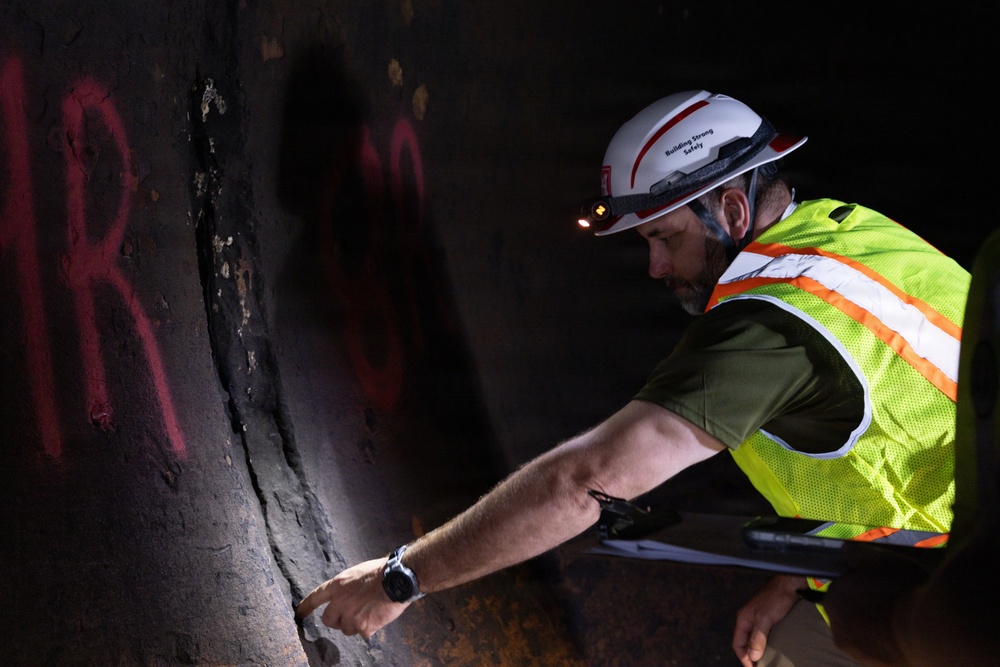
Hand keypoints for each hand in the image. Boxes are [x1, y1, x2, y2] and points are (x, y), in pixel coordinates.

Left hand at [296, 558, 410, 638]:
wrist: (398, 579)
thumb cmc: (381, 572)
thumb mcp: (357, 573)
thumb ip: (346, 586)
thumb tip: (345, 597)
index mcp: (338, 585)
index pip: (316, 597)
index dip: (306, 606)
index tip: (299, 613)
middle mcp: (340, 601)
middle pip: (328, 620)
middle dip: (337, 620)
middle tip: (349, 616)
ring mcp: (351, 615)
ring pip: (346, 629)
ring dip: (356, 624)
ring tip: (370, 612)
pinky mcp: (363, 626)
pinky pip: (363, 633)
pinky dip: (371, 628)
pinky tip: (378, 616)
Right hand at [732, 574, 800, 666]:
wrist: (789, 584)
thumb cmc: (776, 598)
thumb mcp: (766, 619)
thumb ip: (758, 637)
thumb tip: (753, 655)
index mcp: (743, 619)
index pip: (737, 644)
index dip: (744, 658)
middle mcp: (747, 619)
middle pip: (744, 642)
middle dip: (749, 656)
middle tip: (759, 666)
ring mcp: (757, 618)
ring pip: (753, 639)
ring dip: (757, 650)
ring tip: (765, 661)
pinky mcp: (766, 617)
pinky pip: (761, 635)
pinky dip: (764, 644)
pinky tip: (771, 648)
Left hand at [824, 542, 929, 665]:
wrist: (930, 629)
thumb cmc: (901, 589)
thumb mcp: (878, 559)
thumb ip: (855, 554)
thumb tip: (845, 552)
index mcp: (833, 602)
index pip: (841, 589)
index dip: (860, 584)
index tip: (879, 583)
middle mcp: (838, 631)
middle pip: (851, 613)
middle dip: (867, 606)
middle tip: (893, 600)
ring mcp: (858, 654)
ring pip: (865, 634)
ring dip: (878, 626)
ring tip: (904, 617)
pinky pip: (881, 651)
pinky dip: (890, 643)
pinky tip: (907, 634)